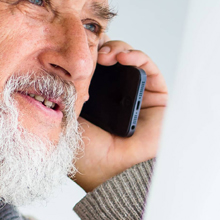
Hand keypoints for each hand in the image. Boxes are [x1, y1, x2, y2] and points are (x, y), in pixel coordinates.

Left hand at [72, 40, 167, 191]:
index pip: (93, 65)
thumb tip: (61, 64)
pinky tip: (123, 57)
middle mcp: (117, 95)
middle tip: (90, 50)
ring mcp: (137, 95)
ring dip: (117, 49)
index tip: (75, 47)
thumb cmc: (89, 153)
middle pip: (111, 59)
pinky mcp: (157, 96)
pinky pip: (149, 69)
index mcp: (95, 98)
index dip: (86, 53)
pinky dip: (137, 57)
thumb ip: (66, 90)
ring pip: (129, 60)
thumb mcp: (66, 115)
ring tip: (105, 54)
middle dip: (101, 48)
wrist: (109, 172)